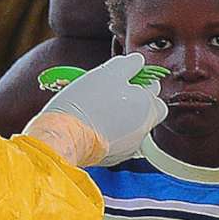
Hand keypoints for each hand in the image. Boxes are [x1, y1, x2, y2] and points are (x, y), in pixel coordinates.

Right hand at [21, 51, 168, 164]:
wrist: (64, 136)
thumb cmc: (85, 103)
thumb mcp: (108, 73)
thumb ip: (128, 65)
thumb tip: (137, 62)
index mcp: (147, 105)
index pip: (154, 87)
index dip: (138, 80)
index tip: (122, 78)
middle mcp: (144, 128)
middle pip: (149, 109)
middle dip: (137, 101)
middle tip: (115, 95)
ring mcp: (131, 145)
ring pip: (134, 126)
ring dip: (124, 118)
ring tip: (101, 111)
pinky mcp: (116, 157)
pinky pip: (120, 141)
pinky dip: (113, 133)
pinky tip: (96, 126)